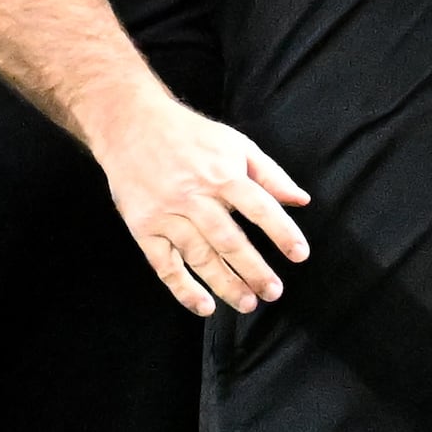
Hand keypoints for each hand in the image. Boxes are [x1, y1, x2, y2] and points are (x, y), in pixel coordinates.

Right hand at [83, 86, 308, 314]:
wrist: (130, 125)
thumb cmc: (188, 135)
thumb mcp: (235, 144)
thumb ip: (270, 174)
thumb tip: (301, 200)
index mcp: (222, 174)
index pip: (259, 207)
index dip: (282, 232)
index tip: (299, 254)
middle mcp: (194, 196)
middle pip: (229, 240)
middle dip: (254, 270)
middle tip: (273, 291)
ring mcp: (167, 214)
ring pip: (199, 256)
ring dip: (225, 284)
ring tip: (247, 303)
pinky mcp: (144, 227)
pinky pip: (164, 264)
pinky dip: (183, 288)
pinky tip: (203, 306)